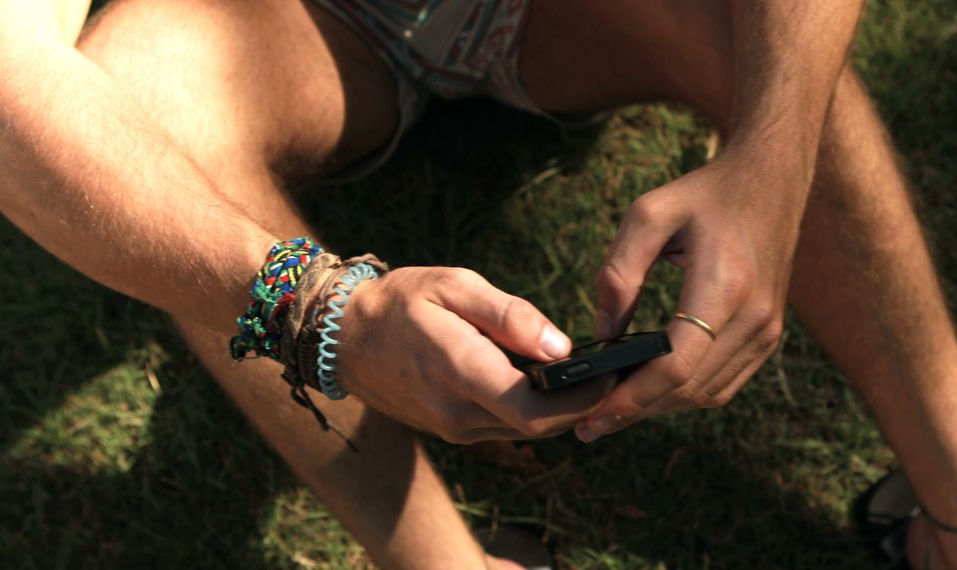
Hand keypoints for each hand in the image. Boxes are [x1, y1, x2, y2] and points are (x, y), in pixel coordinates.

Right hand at [337, 266, 614, 442]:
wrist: (344, 337)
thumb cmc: (402, 302)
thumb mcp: (454, 287)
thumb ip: (509, 316)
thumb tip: (560, 347)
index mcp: (461, 372)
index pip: (534, 410)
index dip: (581, 400)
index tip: (610, 374)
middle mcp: (458, 413)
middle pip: (539, 427)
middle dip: (581, 406)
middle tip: (611, 373)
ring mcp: (454, 428)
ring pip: (525, 431)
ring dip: (560, 410)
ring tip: (586, 374)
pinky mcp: (452, 430)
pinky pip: (505, 427)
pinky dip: (533, 410)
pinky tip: (545, 381)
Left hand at [576, 148, 810, 441]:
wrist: (770, 181)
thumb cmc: (703, 194)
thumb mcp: (648, 214)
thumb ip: (618, 274)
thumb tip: (604, 334)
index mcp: (723, 286)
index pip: (677, 366)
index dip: (632, 399)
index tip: (592, 417)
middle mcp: (753, 317)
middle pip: (689, 389)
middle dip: (636, 412)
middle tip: (588, 426)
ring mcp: (766, 330)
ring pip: (707, 394)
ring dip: (659, 408)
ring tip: (612, 412)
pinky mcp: (767, 335)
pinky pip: (724, 382)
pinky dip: (685, 395)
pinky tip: (649, 392)